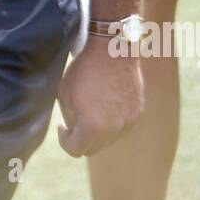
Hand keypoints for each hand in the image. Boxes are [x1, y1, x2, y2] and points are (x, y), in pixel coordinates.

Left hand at [57, 35, 142, 157]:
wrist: (113, 49)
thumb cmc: (84, 70)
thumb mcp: (65, 95)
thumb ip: (70, 119)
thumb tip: (75, 130)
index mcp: (93, 127)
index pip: (75, 150)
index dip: (64, 141)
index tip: (62, 128)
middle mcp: (113, 130)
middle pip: (93, 149)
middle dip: (81, 139)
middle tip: (74, 123)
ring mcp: (128, 122)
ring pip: (109, 140)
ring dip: (97, 133)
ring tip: (91, 112)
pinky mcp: (137, 113)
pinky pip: (121, 128)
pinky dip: (112, 124)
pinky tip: (105, 106)